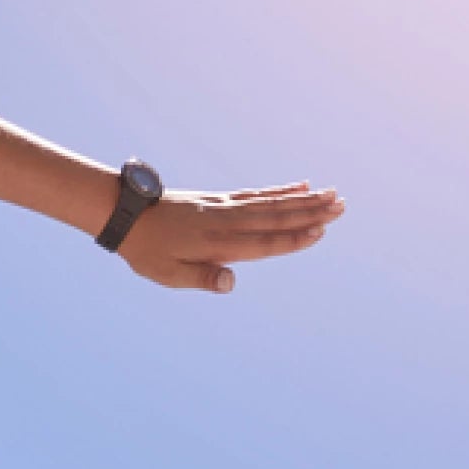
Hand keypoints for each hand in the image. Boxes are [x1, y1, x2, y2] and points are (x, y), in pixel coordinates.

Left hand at [117, 180, 342, 294]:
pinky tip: (299, 185)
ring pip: (271, 203)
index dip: (292, 239)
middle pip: (275, 217)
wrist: (127, 214)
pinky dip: (279, 190)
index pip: (263, 243)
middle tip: (341, 205)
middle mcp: (226, 220)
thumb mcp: (168, 274)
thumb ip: (201, 278)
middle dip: (309, 213)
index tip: (321, 231)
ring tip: (331, 193)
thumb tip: (231, 282)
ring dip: (302, 199)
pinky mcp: (220, 199)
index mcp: (217, 242)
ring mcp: (225, 207)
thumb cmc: (147, 251)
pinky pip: (256, 194)